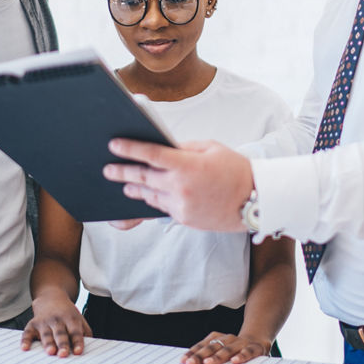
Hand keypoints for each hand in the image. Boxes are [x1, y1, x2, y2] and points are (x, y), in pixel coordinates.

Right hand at [21, 292, 92, 356]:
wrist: (51, 298)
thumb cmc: (68, 314)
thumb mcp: (79, 320)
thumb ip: (85, 334)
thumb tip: (90, 350)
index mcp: (71, 319)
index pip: (75, 332)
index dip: (77, 342)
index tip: (78, 352)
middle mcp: (58, 320)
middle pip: (60, 333)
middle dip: (62, 344)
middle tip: (63, 354)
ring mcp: (44, 321)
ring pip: (46, 334)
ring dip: (47, 343)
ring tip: (50, 352)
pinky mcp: (32, 324)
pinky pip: (27, 333)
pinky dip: (25, 340)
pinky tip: (24, 348)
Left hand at [104, 139, 252, 231]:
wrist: (255, 200)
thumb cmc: (236, 170)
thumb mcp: (212, 148)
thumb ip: (185, 148)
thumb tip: (164, 148)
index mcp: (187, 165)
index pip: (151, 154)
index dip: (130, 149)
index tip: (114, 145)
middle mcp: (180, 187)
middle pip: (143, 177)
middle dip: (123, 172)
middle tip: (108, 169)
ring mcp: (181, 206)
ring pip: (149, 195)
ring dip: (135, 188)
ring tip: (125, 183)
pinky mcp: (184, 218)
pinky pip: (163, 207)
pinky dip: (153, 199)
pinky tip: (146, 194)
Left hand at [181, 331, 271, 363]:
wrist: (258, 340)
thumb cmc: (234, 350)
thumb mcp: (221, 351)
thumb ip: (208, 357)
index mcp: (218, 339)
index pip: (202, 346)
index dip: (193, 353)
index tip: (183, 361)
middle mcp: (228, 339)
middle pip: (212, 347)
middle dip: (200, 355)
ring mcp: (241, 343)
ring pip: (228, 349)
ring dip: (218, 356)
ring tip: (208, 363)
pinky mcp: (255, 348)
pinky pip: (248, 352)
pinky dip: (242, 356)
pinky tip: (235, 361)